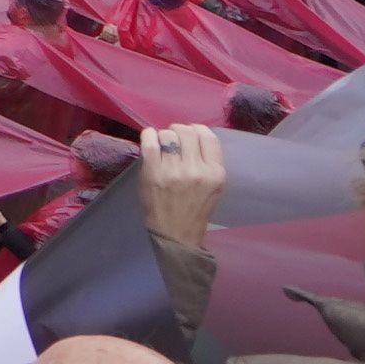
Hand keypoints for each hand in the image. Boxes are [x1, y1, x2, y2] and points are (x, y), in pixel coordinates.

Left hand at [135, 123, 225, 252]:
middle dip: (179, 131)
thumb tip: (193, 136)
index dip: (197, 130)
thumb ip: (208, 163)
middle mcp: (197, 170)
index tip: (190, 134)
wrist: (175, 234)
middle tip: (174, 140)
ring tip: (162, 145)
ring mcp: (174, 170)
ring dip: (164, 136)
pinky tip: (149, 138)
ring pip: (168, 135)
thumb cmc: (195, 210)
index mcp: (216, 173)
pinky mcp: (153, 172)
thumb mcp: (213, 187)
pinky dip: (148, 135)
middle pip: (187, 132)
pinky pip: (150, 141)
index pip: (209, 136)